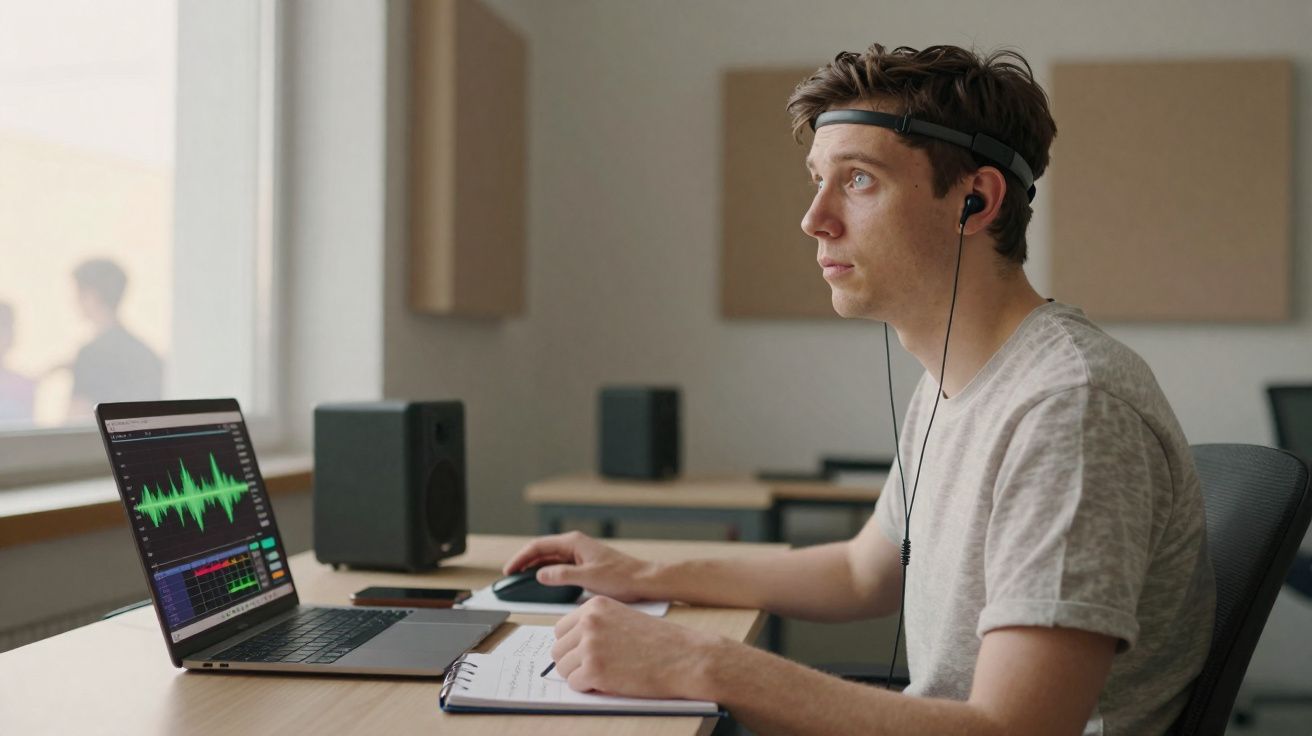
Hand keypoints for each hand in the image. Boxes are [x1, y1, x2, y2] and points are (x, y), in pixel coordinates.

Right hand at [503, 531, 658, 601]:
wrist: (643, 580)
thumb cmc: (621, 577)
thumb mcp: (588, 577)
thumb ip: (561, 575)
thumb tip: (540, 574)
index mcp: (574, 542)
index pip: (538, 546)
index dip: (520, 558)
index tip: (509, 570)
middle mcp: (575, 545)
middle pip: (541, 551)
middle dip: (524, 563)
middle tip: (510, 578)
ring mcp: (579, 554)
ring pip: (549, 559)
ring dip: (534, 569)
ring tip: (522, 581)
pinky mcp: (584, 564)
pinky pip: (559, 567)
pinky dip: (547, 574)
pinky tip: (543, 584)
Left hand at [551, 596, 728, 699]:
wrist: (686, 657)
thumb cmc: (660, 642)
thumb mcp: (624, 619)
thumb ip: (597, 625)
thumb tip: (570, 644)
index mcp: (595, 606)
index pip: (561, 628)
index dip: (572, 645)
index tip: (585, 653)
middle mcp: (589, 622)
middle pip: (557, 649)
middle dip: (572, 661)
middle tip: (594, 668)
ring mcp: (590, 646)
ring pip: (563, 668)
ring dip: (580, 675)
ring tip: (605, 674)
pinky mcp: (595, 670)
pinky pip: (575, 684)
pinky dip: (589, 688)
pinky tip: (610, 682)